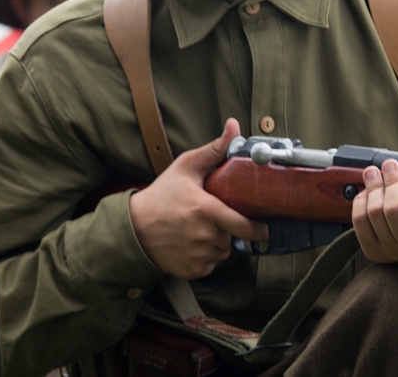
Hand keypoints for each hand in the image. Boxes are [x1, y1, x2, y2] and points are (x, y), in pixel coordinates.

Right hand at [129, 118, 268, 279]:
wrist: (133, 226)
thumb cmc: (161, 194)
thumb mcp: (186, 166)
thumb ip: (214, 149)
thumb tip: (234, 126)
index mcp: (206, 210)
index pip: (245, 226)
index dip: (258, 229)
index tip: (264, 228)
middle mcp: (204, 236)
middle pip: (232, 237)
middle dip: (227, 229)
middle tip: (211, 218)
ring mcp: (197, 256)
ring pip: (221, 252)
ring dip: (217, 243)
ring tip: (198, 229)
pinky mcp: (191, 271)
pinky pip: (209, 265)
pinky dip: (205, 257)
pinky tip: (190, 243)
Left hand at [352, 159, 397, 263]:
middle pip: (393, 213)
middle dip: (390, 183)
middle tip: (391, 165)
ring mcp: (393, 254)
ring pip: (375, 215)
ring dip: (373, 188)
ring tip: (374, 171)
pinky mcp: (374, 252)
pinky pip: (361, 224)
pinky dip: (361, 202)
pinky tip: (366, 191)